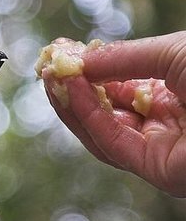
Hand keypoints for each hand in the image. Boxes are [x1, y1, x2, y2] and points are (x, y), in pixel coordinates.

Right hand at [42, 31, 185, 196]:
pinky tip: (72, 94)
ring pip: (102, 131)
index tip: (62, 57)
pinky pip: (112, 142)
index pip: (120, 86)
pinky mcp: (154, 168)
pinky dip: (88, 118)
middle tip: (48, 69)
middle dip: (75, 90)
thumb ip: (123, 59)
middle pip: (106, 111)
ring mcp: (158, 147)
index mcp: (173, 92)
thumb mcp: (173, 52)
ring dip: (73, 106)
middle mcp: (163, 122)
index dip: (90, 72)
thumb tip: (80, 61)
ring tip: (52, 79)